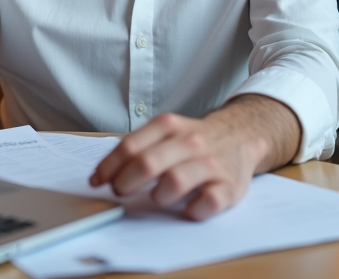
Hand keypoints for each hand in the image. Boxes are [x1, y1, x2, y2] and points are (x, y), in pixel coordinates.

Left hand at [89, 95, 299, 219]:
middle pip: (148, 163)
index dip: (109, 167)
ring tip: (156, 197)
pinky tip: (187, 208)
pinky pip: (208, 203)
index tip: (97, 182)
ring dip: (157, 196)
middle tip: (120, 192)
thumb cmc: (194, 140)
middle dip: (126, 183)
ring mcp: (211, 164)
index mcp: (169, 127)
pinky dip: (193, 210)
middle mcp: (190, 142)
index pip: (130, 147)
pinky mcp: (229, 186)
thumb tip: (101, 175)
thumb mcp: (166, 132)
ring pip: (175, 181)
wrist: (241, 135)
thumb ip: (138, 148)